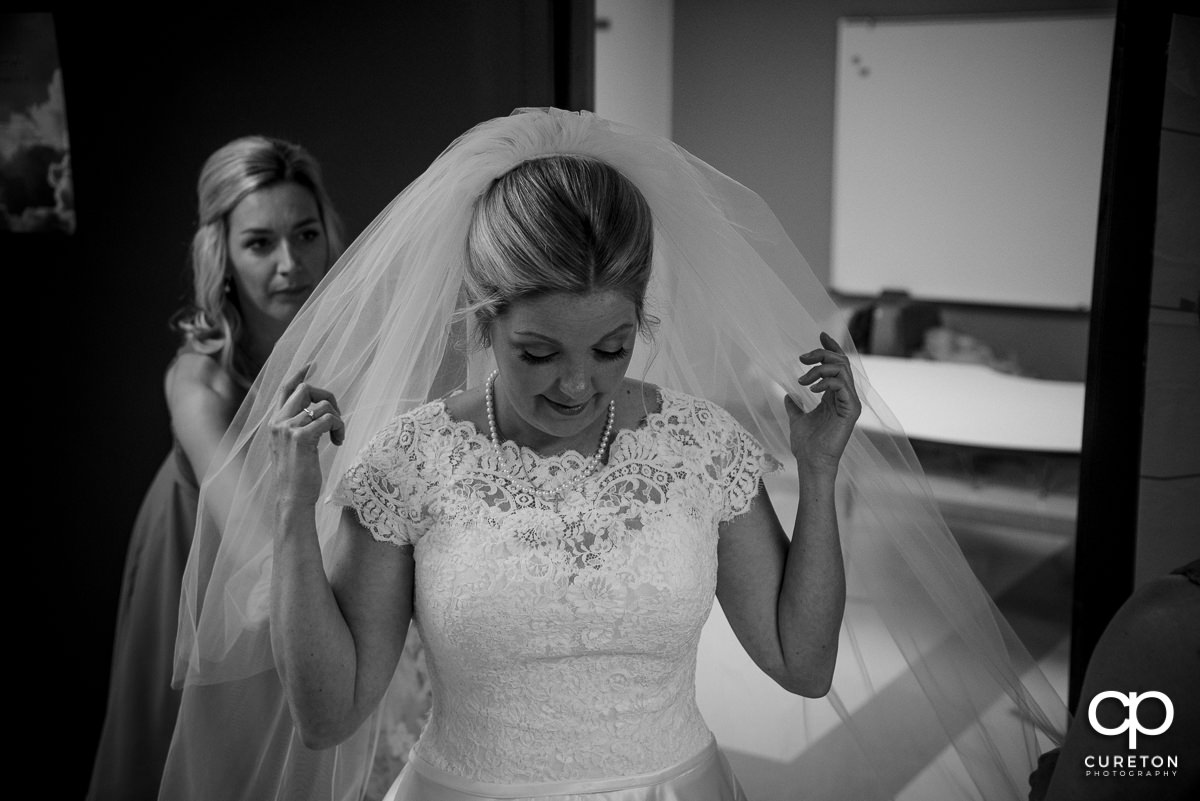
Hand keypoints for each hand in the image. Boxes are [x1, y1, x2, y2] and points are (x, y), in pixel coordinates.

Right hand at [268, 365, 345, 505]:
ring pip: (323, 405)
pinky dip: (339, 427)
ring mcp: (288, 428)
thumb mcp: (293, 447)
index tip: (312, 364)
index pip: (285, 389)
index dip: (299, 374)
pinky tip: (338, 442)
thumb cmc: (297, 476)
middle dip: (328, 397)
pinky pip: (329, 419)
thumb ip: (298, 427)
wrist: (292, 498)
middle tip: (338, 418)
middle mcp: (278, 422)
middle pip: (306, 389)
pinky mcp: (301, 437)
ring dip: (338, 419)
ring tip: (337, 437)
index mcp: (275, 423)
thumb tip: (318, 411)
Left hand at [786, 332, 860, 471]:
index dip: (831, 348)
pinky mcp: (851, 410)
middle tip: (801, 358)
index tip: (821, 335)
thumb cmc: (806, 444)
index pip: (838, 365)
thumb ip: (794, 406)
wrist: (810, 462)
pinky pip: (842, 385)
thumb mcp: (796, 419)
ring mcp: (850, 403)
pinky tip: (811, 389)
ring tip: (803, 380)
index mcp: (835, 396)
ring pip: (842, 370)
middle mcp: (845, 396)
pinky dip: (826, 381)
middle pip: (840, 362)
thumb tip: (787, 397)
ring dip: (820, 369)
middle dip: (821, 354)